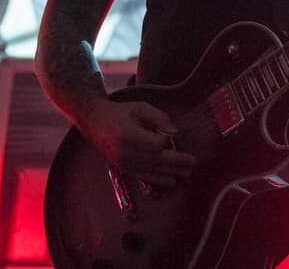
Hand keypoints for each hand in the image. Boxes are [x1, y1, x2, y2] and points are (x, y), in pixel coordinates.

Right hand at [78, 98, 196, 187]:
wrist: (95, 123)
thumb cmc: (120, 113)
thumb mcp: (140, 108)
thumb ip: (159, 117)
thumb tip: (175, 132)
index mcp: (128, 135)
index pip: (155, 144)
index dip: (166, 141)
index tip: (171, 134)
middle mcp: (125, 153)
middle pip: (156, 160)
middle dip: (176, 162)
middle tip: (193, 161)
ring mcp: (123, 163)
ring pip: (151, 170)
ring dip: (171, 172)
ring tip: (187, 172)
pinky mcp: (123, 169)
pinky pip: (143, 176)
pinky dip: (158, 179)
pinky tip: (171, 181)